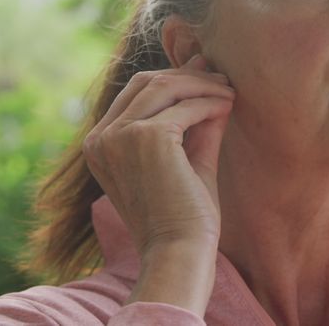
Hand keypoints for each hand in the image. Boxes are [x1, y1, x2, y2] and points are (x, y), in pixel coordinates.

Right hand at [82, 54, 233, 314]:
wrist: (179, 254)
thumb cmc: (183, 216)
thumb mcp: (186, 156)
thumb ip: (194, 118)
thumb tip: (208, 75)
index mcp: (99, 145)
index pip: (135, 94)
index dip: (173, 79)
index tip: (205, 74)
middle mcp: (101, 137)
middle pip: (147, 82)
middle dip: (187, 76)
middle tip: (220, 78)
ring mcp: (120, 135)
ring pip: (166, 86)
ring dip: (201, 84)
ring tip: (228, 91)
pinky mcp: (146, 137)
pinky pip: (186, 106)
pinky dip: (210, 101)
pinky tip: (229, 105)